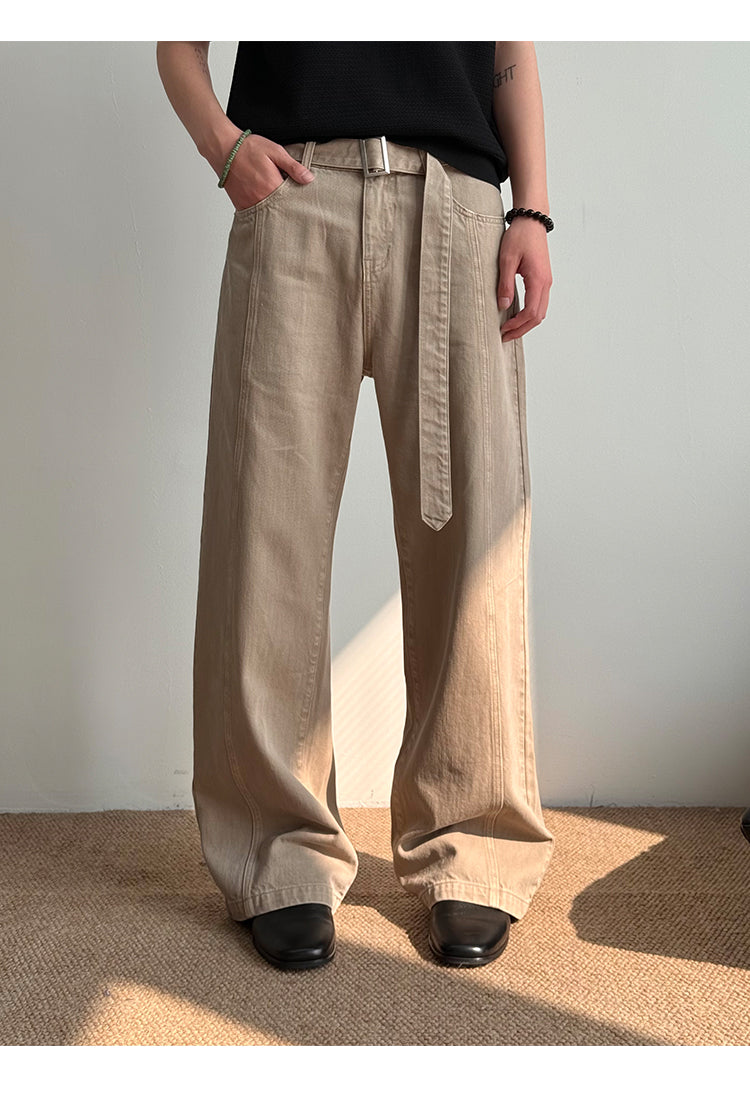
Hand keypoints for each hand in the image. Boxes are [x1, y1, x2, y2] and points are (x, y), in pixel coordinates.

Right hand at [221, 132, 314, 211]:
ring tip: (277, 203)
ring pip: (267, 214)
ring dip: (273, 211)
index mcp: (272, 187)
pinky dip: (261, 212)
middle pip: (280, 211)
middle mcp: (261, 199)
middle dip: (286, 208)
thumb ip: (293, 167)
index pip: (291, 202)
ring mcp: (249, 203)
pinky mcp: (241, 205)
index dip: (297, 201)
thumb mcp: (276, 152)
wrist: (223, 149)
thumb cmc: (248, 148)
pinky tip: (264, 204)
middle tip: (291, 204)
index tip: (301, 199)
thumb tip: (309, 179)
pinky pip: (254, 214)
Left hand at [497, 218, 551, 340]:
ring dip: (526, 324)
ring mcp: (547, 282)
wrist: (531, 220)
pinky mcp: (544, 280)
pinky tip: (517, 316)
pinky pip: (539, 304)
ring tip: (510, 330)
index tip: (502, 330)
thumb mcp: (506, 260)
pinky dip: (530, 314)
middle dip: (521, 329)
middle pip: (538, 317)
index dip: (517, 325)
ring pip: (540, 312)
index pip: (530, 312)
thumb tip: (504, 306)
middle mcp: (546, 284)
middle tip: (505, 337)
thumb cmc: (519, 236)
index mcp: (538, 280)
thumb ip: (505, 284)